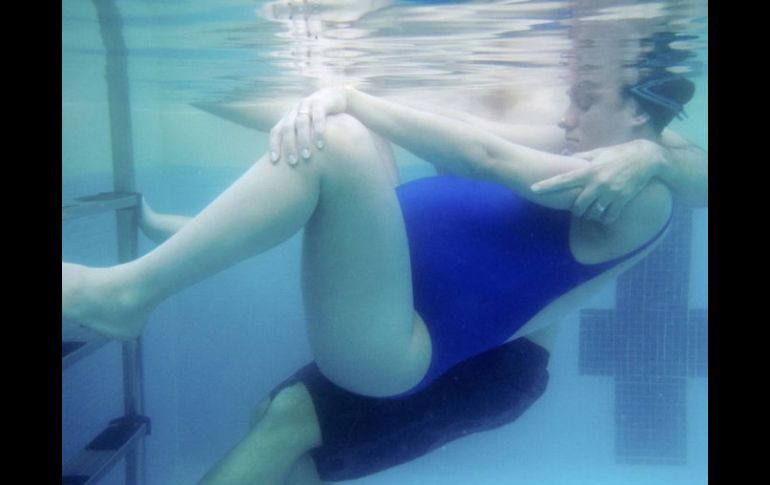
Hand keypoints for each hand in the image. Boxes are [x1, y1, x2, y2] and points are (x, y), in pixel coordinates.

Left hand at [269, 87, 348, 165]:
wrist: (335, 97)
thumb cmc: (319, 118)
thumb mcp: (306, 127)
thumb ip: (297, 139)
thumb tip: (289, 162)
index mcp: (288, 117)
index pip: (276, 131)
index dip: (274, 145)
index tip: (274, 161)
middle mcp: (295, 110)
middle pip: (287, 128)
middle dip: (289, 146)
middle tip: (293, 162)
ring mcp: (307, 105)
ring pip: (301, 123)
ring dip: (303, 140)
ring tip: (306, 156)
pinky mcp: (321, 103)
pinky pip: (318, 117)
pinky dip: (318, 131)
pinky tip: (320, 144)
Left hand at [531, 139, 665, 224]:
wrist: (646, 158)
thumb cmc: (619, 153)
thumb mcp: (599, 152)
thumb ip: (581, 157)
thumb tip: (565, 157)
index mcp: (589, 170)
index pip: (563, 179)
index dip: (547, 185)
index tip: (533, 189)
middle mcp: (598, 183)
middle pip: (578, 205)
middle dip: (575, 209)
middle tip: (577, 208)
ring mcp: (611, 193)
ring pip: (592, 213)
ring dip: (589, 215)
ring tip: (591, 211)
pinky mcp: (622, 200)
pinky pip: (608, 217)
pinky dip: (603, 218)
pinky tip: (603, 216)